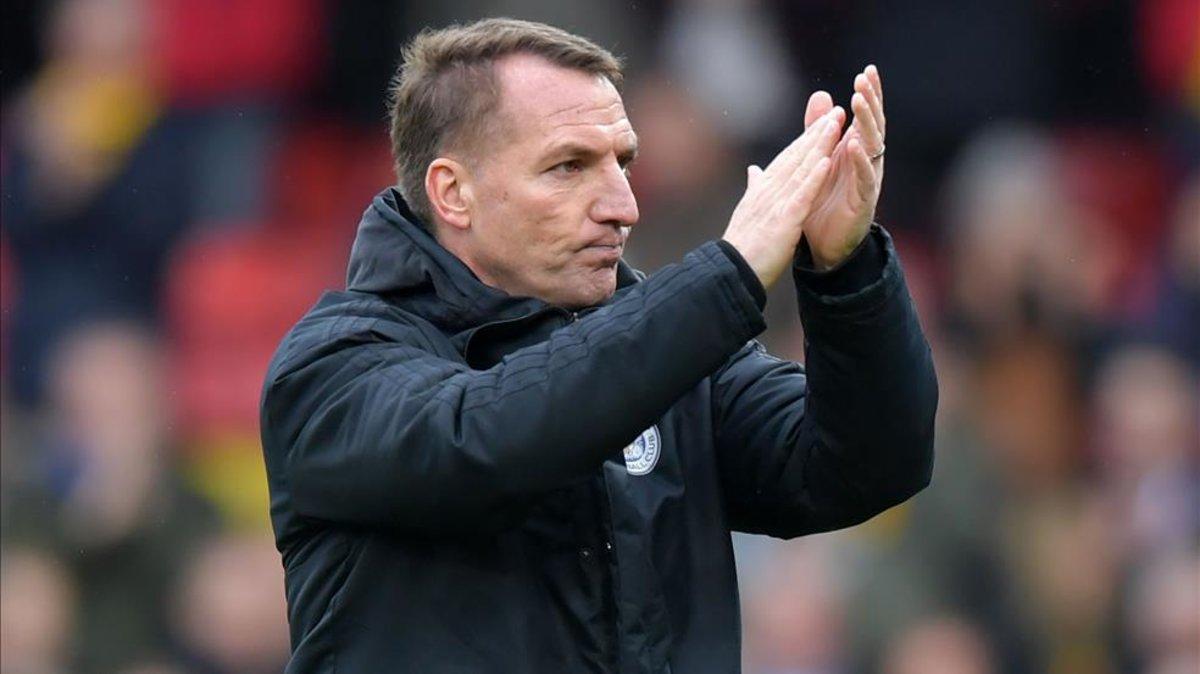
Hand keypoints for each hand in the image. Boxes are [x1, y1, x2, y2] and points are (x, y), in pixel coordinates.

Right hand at [722, 107, 842, 289]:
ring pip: (801, 169)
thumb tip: (754, 170)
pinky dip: (814, 177)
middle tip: (835, 112)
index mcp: (763, 190)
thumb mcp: (749, 210)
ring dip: (819, 145)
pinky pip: (802, 194)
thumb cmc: (742, 246)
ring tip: (836, 125)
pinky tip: (826, 160)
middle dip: (817, 133)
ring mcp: (776, 203)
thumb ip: (754, 187)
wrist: (732, 272)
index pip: (788, 159)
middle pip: (797, 156)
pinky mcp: (784, 219)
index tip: (822, 121)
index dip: (806, 138)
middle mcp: (769, 191)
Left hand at [800, 65, 886, 269]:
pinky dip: (861, 160)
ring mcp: (868, 180)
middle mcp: (868, 162)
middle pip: (874, 125)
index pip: (866, 116)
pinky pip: (865, 177)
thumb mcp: (820, 158)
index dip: (869, 94)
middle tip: (864, 79)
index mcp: (857, 150)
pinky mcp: (864, 200)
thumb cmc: (825, 199)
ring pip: (873, 146)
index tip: (867, 70)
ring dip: (867, 123)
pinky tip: (855, 144)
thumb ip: (820, 129)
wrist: (825, 244)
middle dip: (870, 101)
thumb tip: (822, 95)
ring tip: (858, 102)